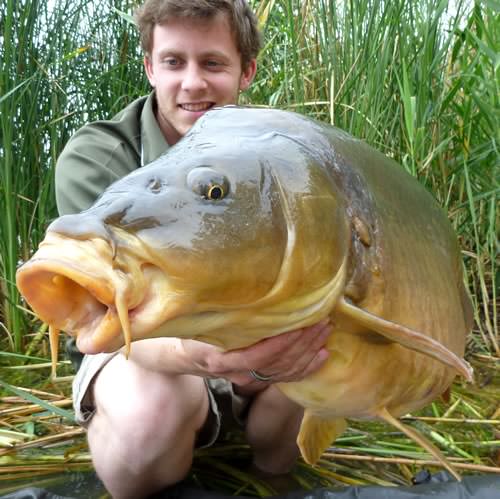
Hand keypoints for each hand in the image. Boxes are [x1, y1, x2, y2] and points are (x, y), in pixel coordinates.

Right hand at [184, 319, 330, 389]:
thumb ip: (217, 316)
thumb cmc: (192, 334)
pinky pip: (287, 378)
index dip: (281, 343)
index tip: (300, 326)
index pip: (258, 356)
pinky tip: (322, 355)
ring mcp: (250, 380)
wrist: (187, 357)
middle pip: (277, 363)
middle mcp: (239, 374)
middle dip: (303, 343)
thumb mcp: (197, 324)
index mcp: (221, 360)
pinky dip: (307, 367)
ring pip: (286, 371)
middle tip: (322, 321)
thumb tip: (236, 294)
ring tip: (326, 331)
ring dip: (309, 352)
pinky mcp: (260, 379)